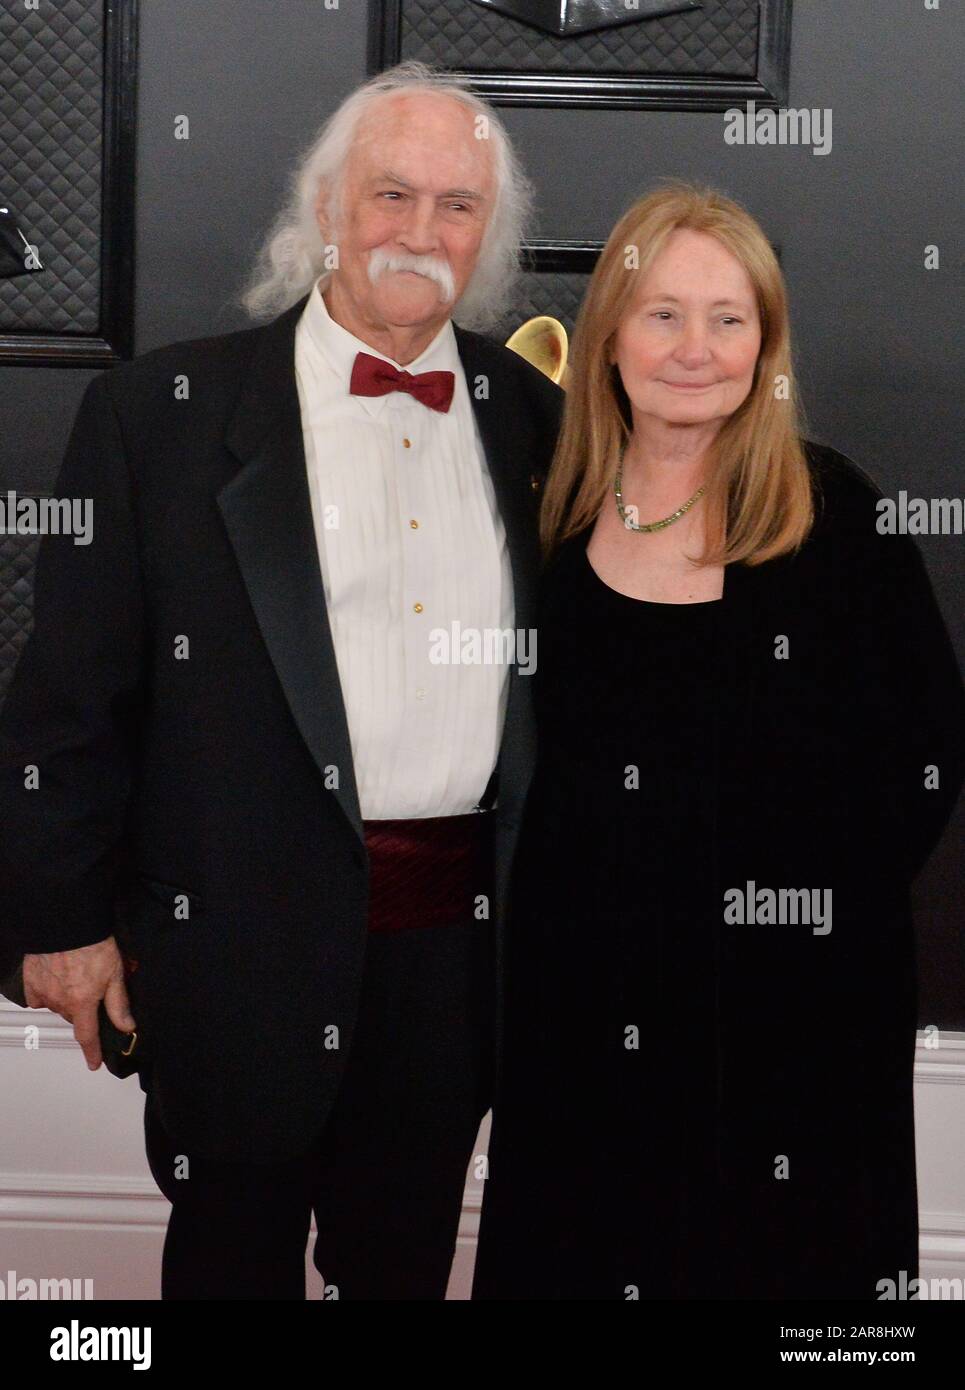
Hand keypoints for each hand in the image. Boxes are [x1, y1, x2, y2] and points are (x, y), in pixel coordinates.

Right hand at [22, 938, 135, 1071]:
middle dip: (84, 1011)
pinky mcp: (31, 981)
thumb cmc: (92, 942)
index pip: (88, 1036)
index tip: (93, 1063)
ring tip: (78, 977)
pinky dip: (48, 992)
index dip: (92, 1052)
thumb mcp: (115, 973)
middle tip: (93, 990)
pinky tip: (57, 978)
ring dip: (68, 1000)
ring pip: (58, 1006)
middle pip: (74, 1017)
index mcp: (82, 1002)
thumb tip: (127, 1026)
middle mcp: (60, 1001)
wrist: (66, 922)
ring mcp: (43, 991)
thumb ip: (119, 1004)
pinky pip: (39, 996)